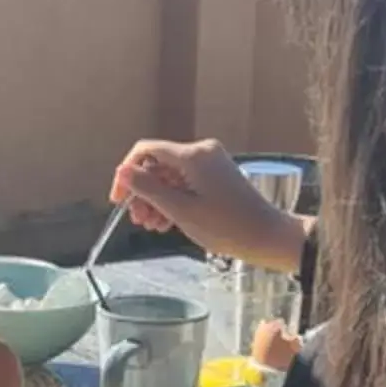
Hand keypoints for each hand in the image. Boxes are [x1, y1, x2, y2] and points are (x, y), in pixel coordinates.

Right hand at [111, 139, 308, 271]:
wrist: (267, 236)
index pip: (146, 150)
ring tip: (152, 226)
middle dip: (143, 192)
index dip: (127, 173)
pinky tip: (166, 221)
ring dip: (156, 199)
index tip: (118, 200)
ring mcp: (210, 163)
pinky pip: (185, 182)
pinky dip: (173, 199)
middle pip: (158, 164)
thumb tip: (122, 172)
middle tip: (138, 221)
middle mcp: (201, 152)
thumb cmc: (226, 226)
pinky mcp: (216, 176)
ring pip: (170, 176)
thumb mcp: (181, 210)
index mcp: (193, 155)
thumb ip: (149, 189)